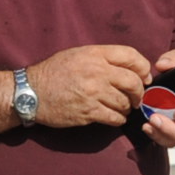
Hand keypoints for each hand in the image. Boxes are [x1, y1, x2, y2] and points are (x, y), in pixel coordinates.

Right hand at [27, 45, 148, 127]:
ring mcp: (93, 93)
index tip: (144, 77)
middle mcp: (97, 72)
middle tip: (136, 98)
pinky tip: (113, 117)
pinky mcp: (88, 112)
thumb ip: (102, 58)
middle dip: (139, 92)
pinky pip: (114, 118)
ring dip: (127, 108)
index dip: (143, 68)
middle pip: (133, 82)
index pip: (132, 56)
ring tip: (121, 108)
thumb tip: (128, 68)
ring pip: (125, 102)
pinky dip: (118, 119)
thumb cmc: (53, 72)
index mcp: (95, 54)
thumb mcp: (77, 54)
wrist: (30, 92)